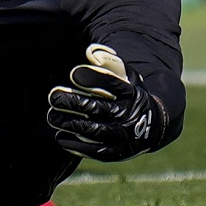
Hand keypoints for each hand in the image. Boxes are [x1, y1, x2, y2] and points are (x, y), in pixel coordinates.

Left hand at [47, 44, 163, 160]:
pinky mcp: (117, 152)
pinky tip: (60, 136)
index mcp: (131, 93)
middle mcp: (128, 115)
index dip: (91, 78)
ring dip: (69, 123)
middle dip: (72, 101)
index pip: (111, 84)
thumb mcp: (126, 75)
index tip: (73, 74)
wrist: (152, 125)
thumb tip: (90, 53)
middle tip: (53, 96)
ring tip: (52, 115)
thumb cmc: (130, 94)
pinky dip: (75, 145)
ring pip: (93, 130)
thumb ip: (109, 61)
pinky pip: (95, 151)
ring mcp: (123, 136)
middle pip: (96, 108)